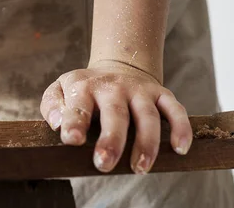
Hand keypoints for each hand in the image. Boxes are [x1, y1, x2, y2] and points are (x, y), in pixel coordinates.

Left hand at [40, 60, 192, 173]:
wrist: (118, 65)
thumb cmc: (85, 88)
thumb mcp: (61, 89)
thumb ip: (52, 105)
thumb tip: (56, 124)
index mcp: (84, 87)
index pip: (78, 105)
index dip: (75, 122)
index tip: (72, 140)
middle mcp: (113, 87)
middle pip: (115, 114)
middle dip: (111, 140)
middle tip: (104, 164)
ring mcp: (139, 90)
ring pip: (147, 116)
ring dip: (146, 142)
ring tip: (139, 167)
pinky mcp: (161, 94)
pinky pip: (175, 110)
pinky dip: (181, 128)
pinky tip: (180, 148)